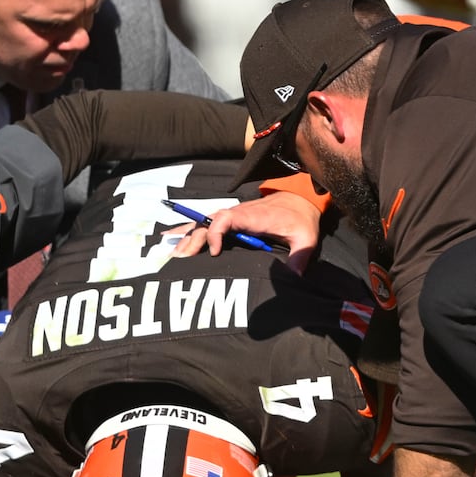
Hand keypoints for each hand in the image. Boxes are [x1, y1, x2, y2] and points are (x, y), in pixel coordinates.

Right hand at [170, 194, 323, 273]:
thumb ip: (300, 255)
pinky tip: (170, 238)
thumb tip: (294, 276)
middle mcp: (237, 214)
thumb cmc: (299, 219)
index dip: (217, 233)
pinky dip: (187, 231)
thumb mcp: (305, 237)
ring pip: (202, 224)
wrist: (298, 200)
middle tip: (180, 259)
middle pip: (208, 223)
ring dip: (186, 238)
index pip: (227, 218)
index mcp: (253, 217)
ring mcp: (231, 217)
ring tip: (170, 255)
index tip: (216, 252)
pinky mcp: (229, 221)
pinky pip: (204, 225)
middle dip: (193, 240)